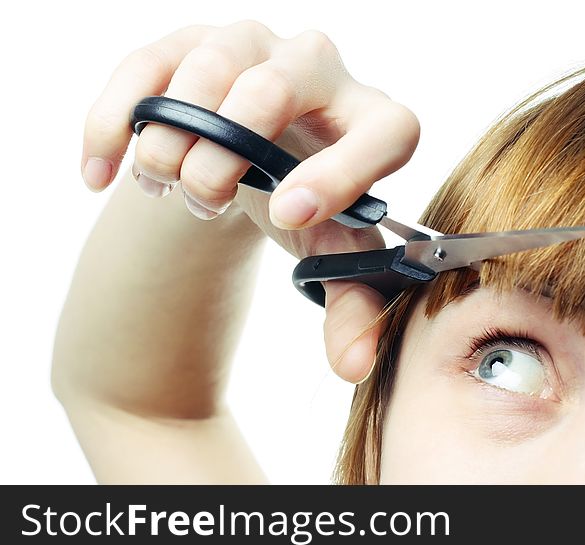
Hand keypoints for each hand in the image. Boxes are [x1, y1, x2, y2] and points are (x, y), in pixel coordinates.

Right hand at [81, 21, 419, 381]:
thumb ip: (351, 308)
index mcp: (375, 121)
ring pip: (211, 67)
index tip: (287, 215)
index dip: (341, 175)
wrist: (249, 165)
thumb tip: (354, 366)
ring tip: (167, 186)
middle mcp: (322, 67)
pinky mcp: (190, 41)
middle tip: (206, 202)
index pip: (386, 132)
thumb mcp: (330, 252)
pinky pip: (145, 66)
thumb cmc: (302, 205)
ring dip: (175, 139)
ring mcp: (254, 44)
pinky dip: (114, 123)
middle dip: (229, 154)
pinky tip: (102, 177)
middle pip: (279, 86)